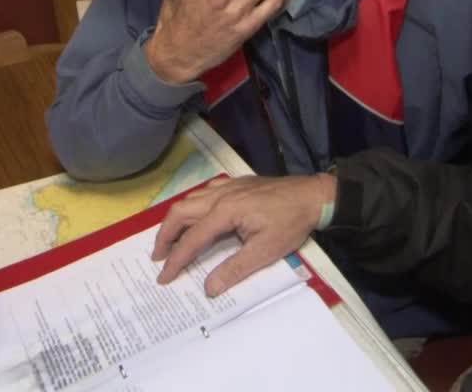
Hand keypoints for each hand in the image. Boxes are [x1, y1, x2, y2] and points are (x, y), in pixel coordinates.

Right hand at [152, 173, 335, 296]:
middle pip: (181, 212)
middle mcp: (220, 195)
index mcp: (225, 211)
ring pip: (190, 199)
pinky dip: (192, 205)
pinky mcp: (236, 183)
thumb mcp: (265, 251)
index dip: (176, 259)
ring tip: (170, 239)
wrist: (313, 196)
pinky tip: (196, 215)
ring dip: (175, 219)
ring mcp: (227, 186)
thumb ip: (234, 269)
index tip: (164, 277)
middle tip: (158, 257)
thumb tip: (208, 288)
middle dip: (165, 235)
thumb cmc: (290, 223)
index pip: (192, 238)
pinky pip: (204, 191)